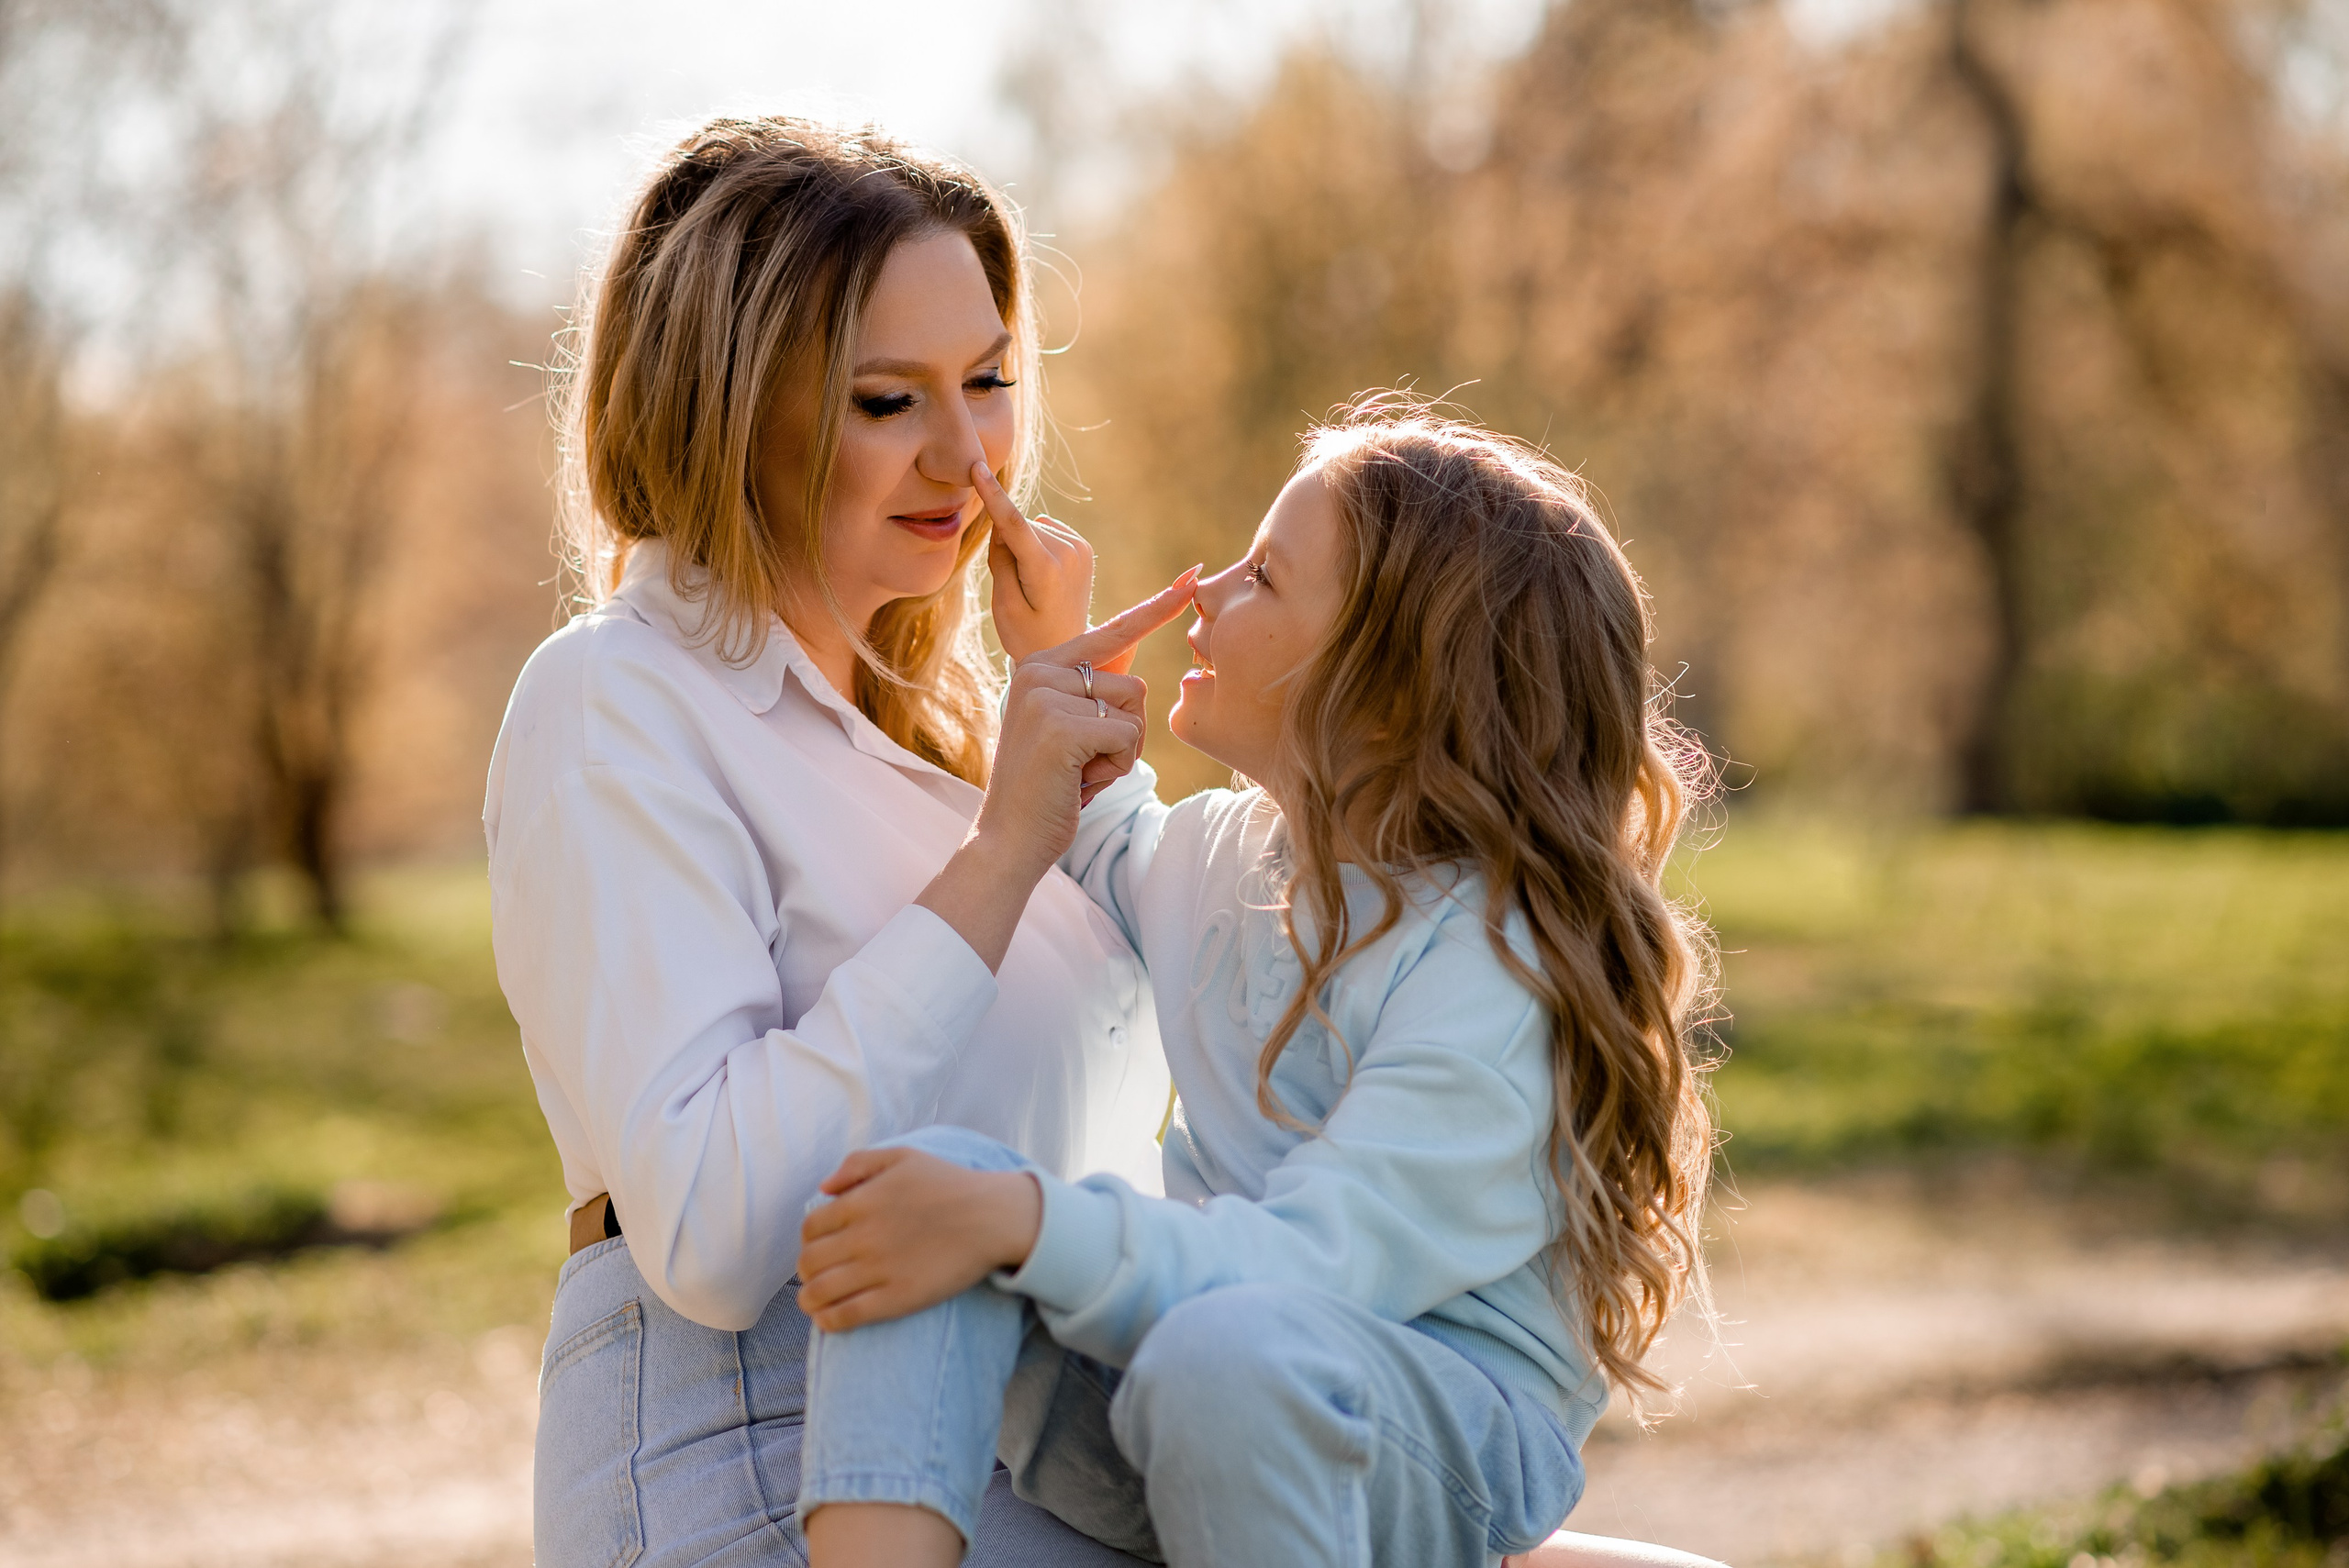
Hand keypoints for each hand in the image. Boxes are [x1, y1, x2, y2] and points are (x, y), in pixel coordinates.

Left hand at [795, 1148, 1042, 1331]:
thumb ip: (858, 1164)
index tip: (821, 1246)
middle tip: (818, 1274)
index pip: (810, 1228)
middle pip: (808, 1262)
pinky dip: (828, 1321)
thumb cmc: (949, 1184)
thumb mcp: (903, 1156)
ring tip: (815, 1301)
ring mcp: (877, 1271)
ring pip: (818, 1293)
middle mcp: (862, 1237)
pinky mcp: (896, 1299)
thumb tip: (824, 1187)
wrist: (992, 1218)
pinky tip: (828, 1319)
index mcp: (860, 1202)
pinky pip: (846, 1316)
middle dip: (807, 1270)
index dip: (809, 1240)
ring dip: (809, 1299)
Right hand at [975, 573, 1198, 872]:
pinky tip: (1078, 781)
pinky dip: (1116, 768)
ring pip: (1134, 710)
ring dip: (1121, 753)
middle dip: (1124, 735)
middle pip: (1132, 685)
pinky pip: (1127, 736)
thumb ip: (1094, 697)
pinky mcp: (1061, 724)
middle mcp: (1039, 670)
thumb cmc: (1047, 792)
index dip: (1156, 608)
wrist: (1007, 841)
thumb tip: (1134, 668)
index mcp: (1040, 666)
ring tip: (1078, 772)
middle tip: (1082, 765)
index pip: (1110, 632)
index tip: (1192, 577)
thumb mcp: (1069, 733)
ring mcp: (1046, 694)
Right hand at [978, 462, 1100, 666]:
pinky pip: (1045, 532)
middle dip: (1008, 547)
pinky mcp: (1084, 547)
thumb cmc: (1027, 635)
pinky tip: (1045, 577)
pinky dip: (1038, 547)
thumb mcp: (1003, 604)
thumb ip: (1000, 559)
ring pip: (1032, 529)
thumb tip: (1004, 522)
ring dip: (1024, 548)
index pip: (1014, 523)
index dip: (993, 494)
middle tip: (1016, 588)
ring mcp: (1080, 548)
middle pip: (1019, 528)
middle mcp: (1069, 553)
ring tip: (1033, 587)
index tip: (977, 466)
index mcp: (1046, 570)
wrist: (1067, 653)